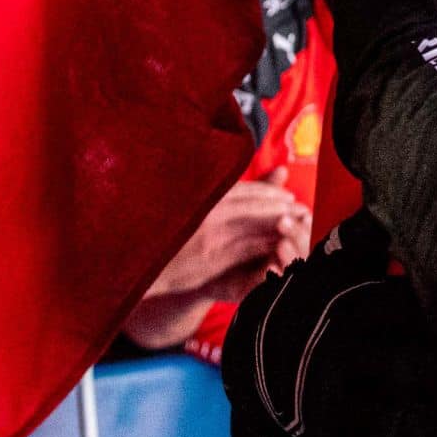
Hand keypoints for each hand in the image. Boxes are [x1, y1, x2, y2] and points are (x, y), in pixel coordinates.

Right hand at [151, 169, 311, 305]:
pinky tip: (280, 245)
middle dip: (281, 206)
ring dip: (280, 224)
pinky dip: (268, 244)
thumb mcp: (185, 203)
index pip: (244, 189)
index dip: (269, 191)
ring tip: (296, 224)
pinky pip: (249, 248)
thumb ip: (217, 191)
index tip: (287, 194)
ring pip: (256, 226)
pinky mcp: (213, 258)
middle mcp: (208, 211)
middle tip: (298, 208)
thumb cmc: (163, 231)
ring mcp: (211, 235)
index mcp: (203, 195)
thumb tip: (248, 174)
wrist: (138, 262)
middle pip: (256, 205)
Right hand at [221, 216, 436, 436]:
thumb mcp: (340, 260)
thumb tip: (386, 195)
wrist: (258, 352)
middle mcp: (357, 348)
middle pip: (414, 365)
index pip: (420, 308)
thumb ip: (369, 233)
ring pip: (399, 420)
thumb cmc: (324, 300)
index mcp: (368, 302)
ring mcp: (347, 398)